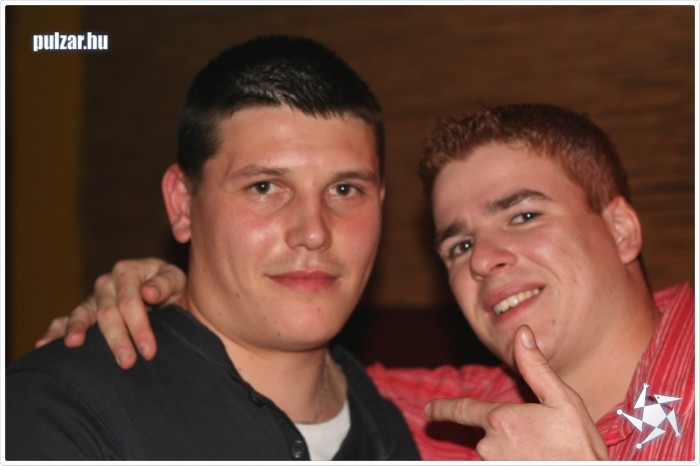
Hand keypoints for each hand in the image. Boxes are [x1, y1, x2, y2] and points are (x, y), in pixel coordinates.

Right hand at [35, 258, 186, 368]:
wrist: (168, 295)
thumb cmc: (173, 287)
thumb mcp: (176, 280)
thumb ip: (165, 283)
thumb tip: (147, 292)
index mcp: (128, 271)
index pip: (131, 302)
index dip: (139, 327)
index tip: (149, 352)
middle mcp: (106, 283)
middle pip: (108, 313)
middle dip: (117, 339)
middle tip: (126, 363)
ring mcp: (93, 298)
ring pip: (83, 315)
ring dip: (78, 331)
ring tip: (73, 345)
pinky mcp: (85, 312)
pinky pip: (66, 320)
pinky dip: (55, 331)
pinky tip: (43, 344)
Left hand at [424, 325, 608, 459]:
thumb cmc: (579, 446)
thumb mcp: (563, 400)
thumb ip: (536, 367)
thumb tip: (522, 334)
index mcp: (501, 420)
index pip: (462, 409)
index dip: (443, 408)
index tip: (429, 409)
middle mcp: (490, 446)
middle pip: (487, 431)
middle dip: (506, 430)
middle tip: (540, 436)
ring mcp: (495, 465)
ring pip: (495, 450)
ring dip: (513, 447)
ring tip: (544, 451)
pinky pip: (502, 462)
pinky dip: (516, 457)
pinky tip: (537, 458)